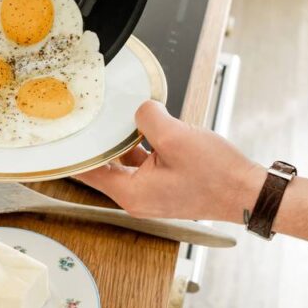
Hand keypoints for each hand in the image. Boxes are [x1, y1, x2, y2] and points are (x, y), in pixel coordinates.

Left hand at [77, 101, 264, 222]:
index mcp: (131, 193)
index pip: (87, 171)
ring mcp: (152, 194)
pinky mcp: (165, 187)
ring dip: (125, 142)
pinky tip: (150, 130)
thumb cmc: (218, 177)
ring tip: (125, 121)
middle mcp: (137, 198)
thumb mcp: (177, 137)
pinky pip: (144, 165)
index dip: (72, 153)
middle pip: (104, 167)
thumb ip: (148, 118)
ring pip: (125, 163)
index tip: (59, 138)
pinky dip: (143, 147)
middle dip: (100, 142)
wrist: (248, 193)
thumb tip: (140, 109)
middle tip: (90, 119)